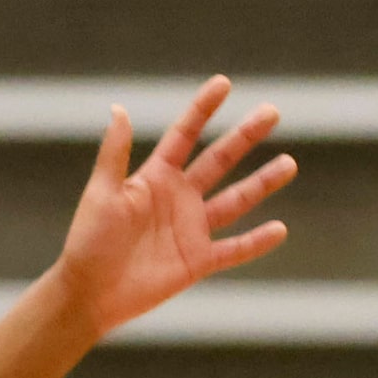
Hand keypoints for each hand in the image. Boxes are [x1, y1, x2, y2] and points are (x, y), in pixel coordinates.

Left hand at [52, 76, 295, 337]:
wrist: (89, 294)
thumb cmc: (88, 242)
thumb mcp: (102, 194)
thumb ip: (114, 154)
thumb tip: (118, 109)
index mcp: (154, 178)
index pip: (184, 136)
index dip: (203, 110)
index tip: (224, 83)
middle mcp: (177, 198)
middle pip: (218, 160)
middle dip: (244, 136)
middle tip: (271, 111)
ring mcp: (190, 229)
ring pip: (235, 201)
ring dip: (262, 183)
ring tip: (289, 163)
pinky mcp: (198, 261)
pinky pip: (234, 250)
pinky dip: (256, 242)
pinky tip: (279, 229)